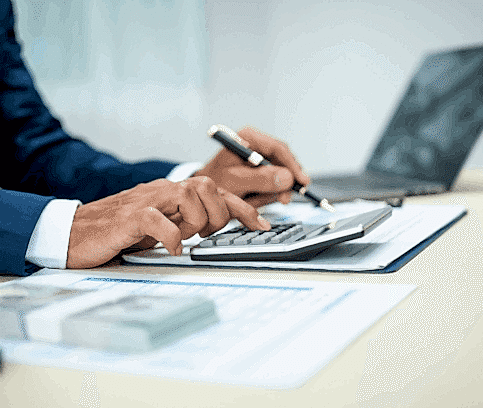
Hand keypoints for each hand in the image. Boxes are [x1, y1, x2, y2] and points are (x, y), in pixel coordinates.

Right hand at [66, 177, 270, 268]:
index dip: (243, 208)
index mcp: (173, 192)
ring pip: (189, 197)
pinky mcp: (129, 216)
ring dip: (194, 224)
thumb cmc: (121, 230)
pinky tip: (170, 248)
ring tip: (181, 239)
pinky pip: (159, 220)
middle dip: (217, 215)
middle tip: (202, 234)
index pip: (217, 191)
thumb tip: (216, 228)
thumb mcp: (162, 225)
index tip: (262, 225)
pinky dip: (171, 237)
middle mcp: (163, 190)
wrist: (75, 232)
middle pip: (209, 187)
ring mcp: (147, 200)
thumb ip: (186, 221)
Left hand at [194, 126, 309, 207]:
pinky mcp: (261, 172)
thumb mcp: (236, 182)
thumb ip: (261, 179)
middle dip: (283, 183)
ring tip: (254, 199)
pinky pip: (274, 184)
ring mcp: (259, 159)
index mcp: (249, 138)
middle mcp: (256, 145)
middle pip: (283, 162)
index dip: (293, 166)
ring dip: (272, 192)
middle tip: (283, 200)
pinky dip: (267, 195)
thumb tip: (287, 178)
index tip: (301, 182)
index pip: (279, 149)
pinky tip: (255, 199)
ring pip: (280, 176)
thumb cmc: (213, 183)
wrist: (203, 195)